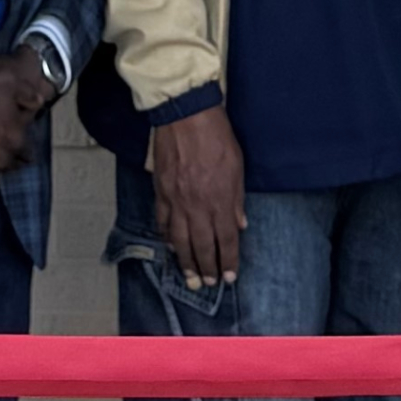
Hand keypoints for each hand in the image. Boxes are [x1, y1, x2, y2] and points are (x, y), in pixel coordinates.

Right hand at [148, 105, 245, 288]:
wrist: (186, 117)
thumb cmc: (217, 138)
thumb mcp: (238, 167)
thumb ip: (237, 199)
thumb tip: (239, 225)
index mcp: (220, 201)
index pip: (225, 240)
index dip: (228, 261)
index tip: (229, 276)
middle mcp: (197, 207)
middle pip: (201, 246)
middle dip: (206, 268)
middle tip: (207, 284)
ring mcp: (176, 201)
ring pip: (179, 240)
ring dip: (185, 262)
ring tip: (188, 277)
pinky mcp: (161, 192)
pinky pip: (162, 222)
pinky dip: (166, 237)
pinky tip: (170, 246)